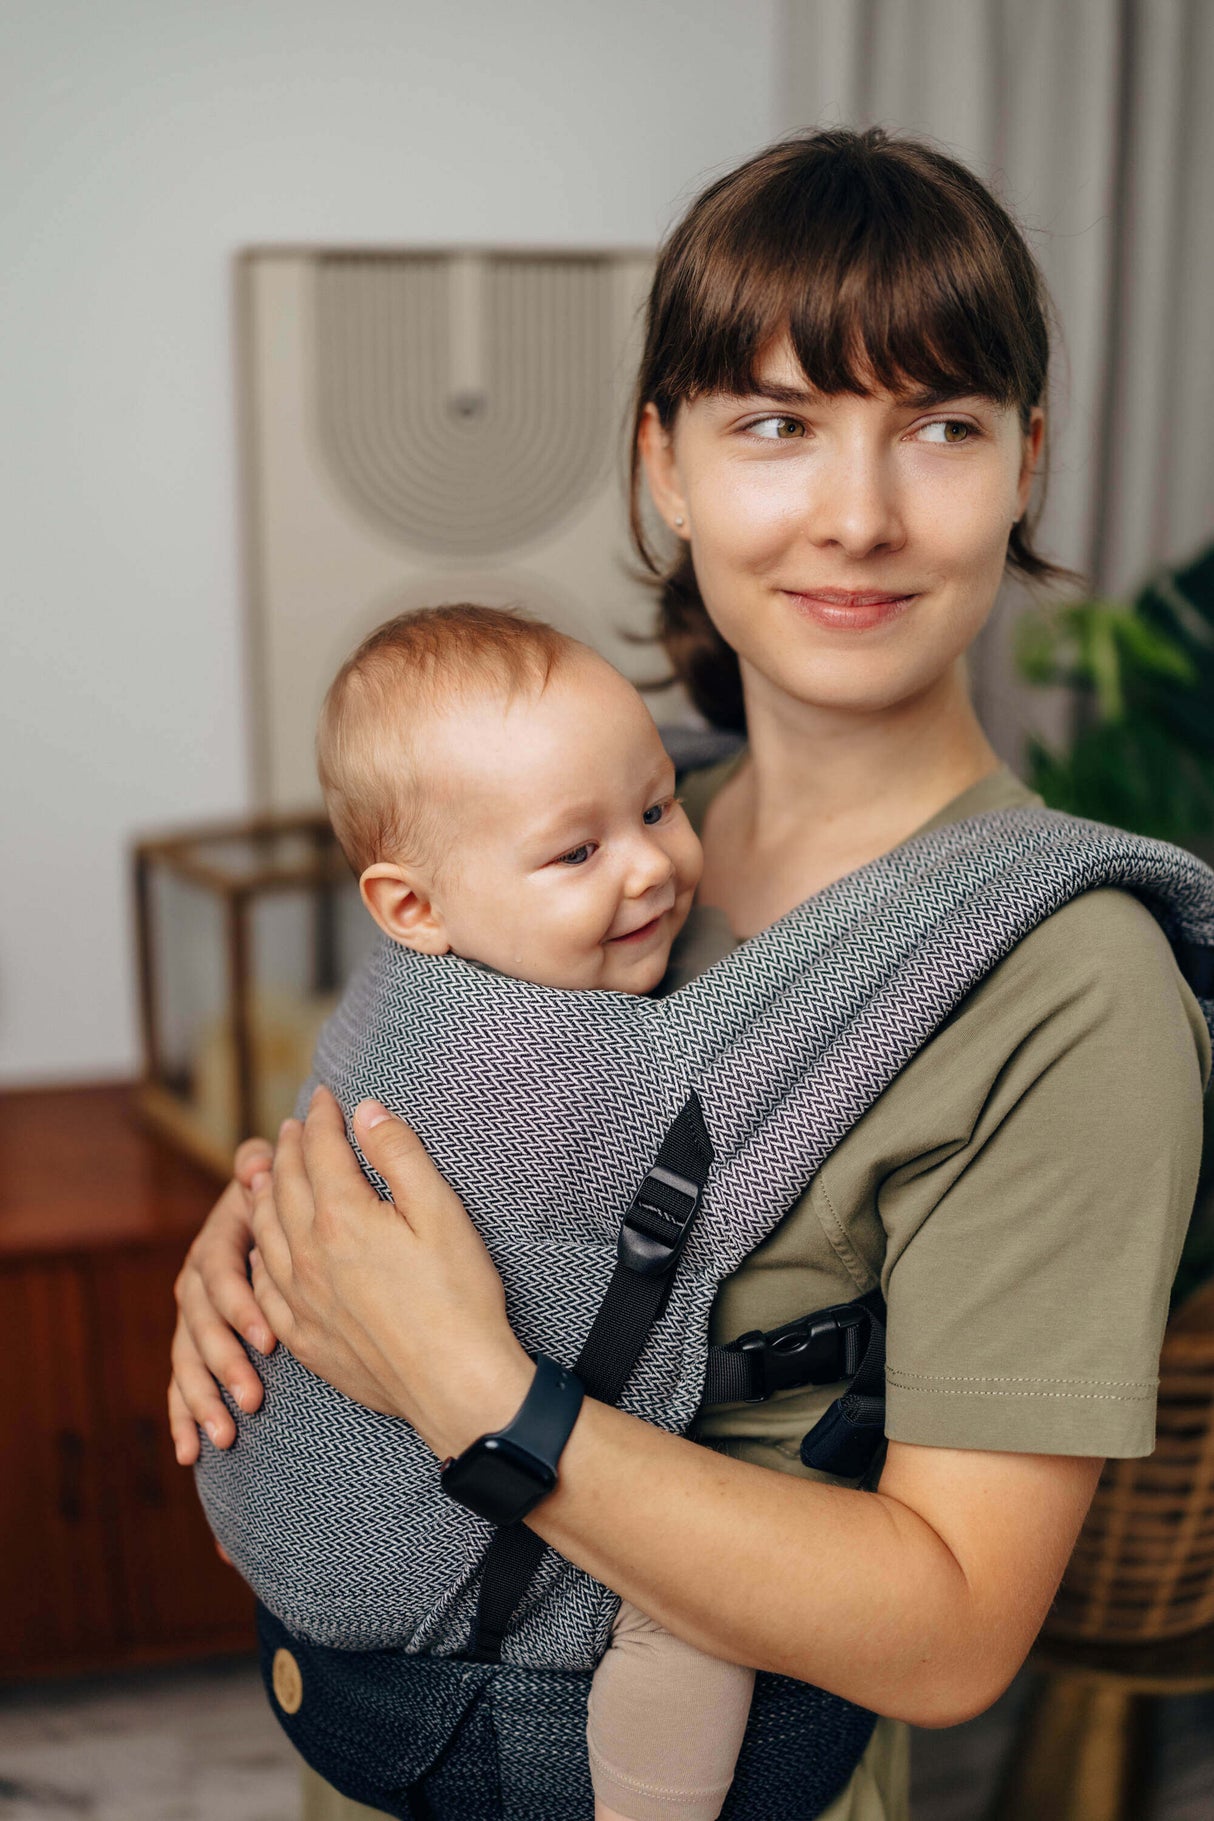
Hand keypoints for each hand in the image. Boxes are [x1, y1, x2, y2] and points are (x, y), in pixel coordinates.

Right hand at [167, 1138, 277, 1464]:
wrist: (276, 1214)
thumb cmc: (287, 1197)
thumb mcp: (276, 1178)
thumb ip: (263, 1169)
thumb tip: (256, 1162)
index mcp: (218, 1241)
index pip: (221, 1272)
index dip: (240, 1305)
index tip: (270, 1340)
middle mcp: (197, 1279)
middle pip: (198, 1324)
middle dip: (223, 1364)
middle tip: (253, 1398)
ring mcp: (193, 1315)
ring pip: (187, 1358)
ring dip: (202, 1398)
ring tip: (224, 1437)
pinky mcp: (195, 1344)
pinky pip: (181, 1381)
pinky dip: (183, 1416)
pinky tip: (190, 1453)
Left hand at [248, 1088, 532, 1459]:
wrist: (455, 1384)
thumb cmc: (458, 1295)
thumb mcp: (441, 1212)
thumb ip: (400, 1154)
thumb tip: (366, 1111)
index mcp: (343, 1218)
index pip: (320, 1150)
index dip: (322, 1118)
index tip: (325, 1097)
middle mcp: (309, 1256)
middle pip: (285, 1186)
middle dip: (289, 1149)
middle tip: (294, 1126)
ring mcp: (302, 1301)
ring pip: (266, 1233)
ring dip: (265, 1195)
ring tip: (268, 1174)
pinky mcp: (306, 1339)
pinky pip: (265, 1287)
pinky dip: (260, 1256)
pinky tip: (266, 1250)